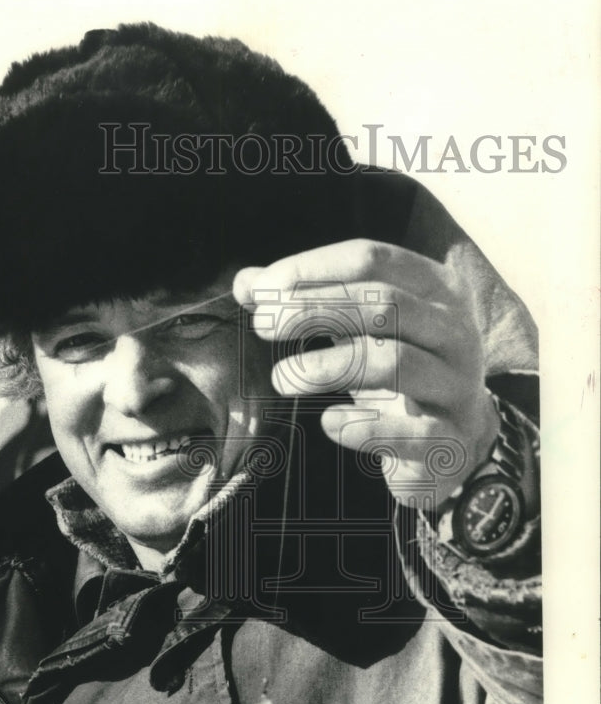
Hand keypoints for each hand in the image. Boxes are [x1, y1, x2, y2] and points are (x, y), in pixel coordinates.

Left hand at [233, 239, 499, 506]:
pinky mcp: (453, 438)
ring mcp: (458, 385)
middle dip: (315, 310)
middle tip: (263, 326)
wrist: (453, 442)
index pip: (372, 260)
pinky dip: (366, 428)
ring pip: (395, 362)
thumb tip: (246, 282)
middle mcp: (455, 330)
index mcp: (434, 289)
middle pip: (385, 305)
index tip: (260, 291)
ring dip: (330, 367)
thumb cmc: (397, 373)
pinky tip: (328, 423)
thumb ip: (305, 302)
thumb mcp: (355, 330)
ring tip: (282, 379)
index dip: (312, 270)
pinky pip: (412, 432)